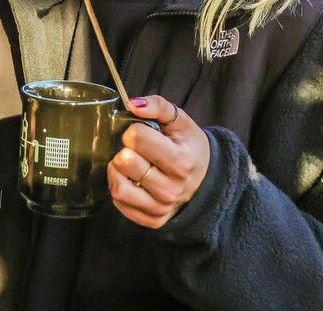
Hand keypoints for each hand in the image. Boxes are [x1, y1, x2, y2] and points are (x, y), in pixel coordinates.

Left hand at [108, 95, 209, 228]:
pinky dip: (119, 188)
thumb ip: (158, 106)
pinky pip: (120, 203)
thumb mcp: (181, 122)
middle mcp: (172, 188)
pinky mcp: (152, 220)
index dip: (134, 130)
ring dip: (116, 170)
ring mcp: (162, 207)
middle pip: (125, 161)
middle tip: (133, 149)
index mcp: (181, 161)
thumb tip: (132, 103)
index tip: (141, 133)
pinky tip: (130, 179)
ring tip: (127, 164)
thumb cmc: (189, 147)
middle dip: (124, 150)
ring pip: (118, 186)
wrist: (206, 181)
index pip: (137, 138)